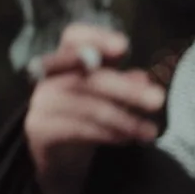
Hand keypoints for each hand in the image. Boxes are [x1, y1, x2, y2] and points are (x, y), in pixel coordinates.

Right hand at [25, 23, 163, 193]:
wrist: (59, 155)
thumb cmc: (86, 117)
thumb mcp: (109, 98)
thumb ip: (124, 85)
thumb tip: (141, 79)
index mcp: (66, 63)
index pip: (73, 37)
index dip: (95, 38)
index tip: (123, 47)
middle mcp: (48, 78)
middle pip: (86, 76)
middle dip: (125, 88)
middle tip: (157, 100)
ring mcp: (39, 103)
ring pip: (86, 105)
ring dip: (123, 119)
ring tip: (148, 132)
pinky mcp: (37, 128)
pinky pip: (76, 128)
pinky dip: (105, 134)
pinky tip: (125, 139)